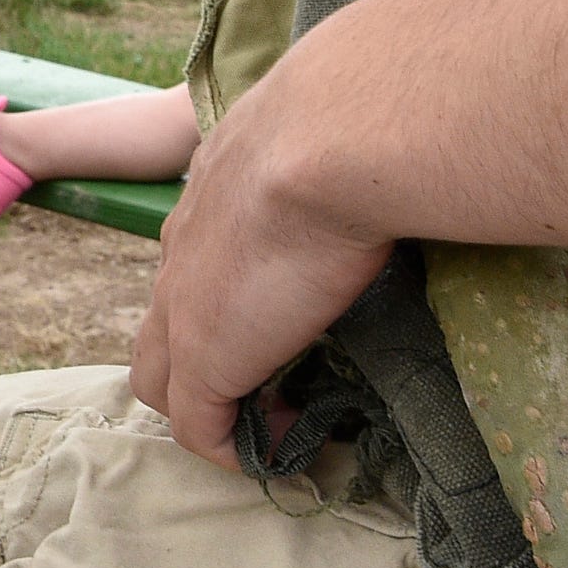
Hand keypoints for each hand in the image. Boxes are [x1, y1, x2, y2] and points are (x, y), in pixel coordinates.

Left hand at [131, 78, 398, 470]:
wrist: (336, 136)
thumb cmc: (358, 119)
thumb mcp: (339, 134)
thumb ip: (348, 154)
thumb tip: (406, 156)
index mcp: (216, 190)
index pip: (199, 258)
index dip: (235, 300)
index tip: (294, 319)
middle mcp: (184, 247)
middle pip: (160, 325)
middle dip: (205, 364)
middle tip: (278, 385)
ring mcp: (182, 306)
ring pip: (160, 378)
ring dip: (213, 408)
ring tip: (281, 422)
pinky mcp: (202, 359)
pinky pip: (195, 428)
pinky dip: (233, 448)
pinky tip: (289, 448)